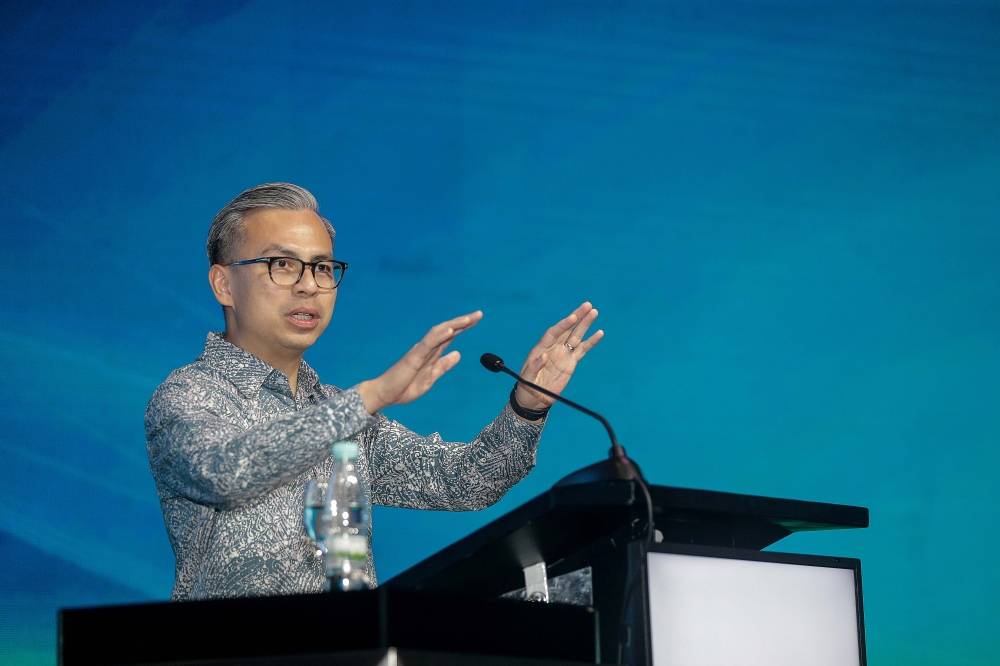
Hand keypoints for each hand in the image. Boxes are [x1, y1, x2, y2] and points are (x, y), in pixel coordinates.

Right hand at [357, 311, 481, 413]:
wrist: (385, 394)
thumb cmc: (404, 386)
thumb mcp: (431, 377)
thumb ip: (443, 366)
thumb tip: (458, 354)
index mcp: (431, 353)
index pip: (450, 336)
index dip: (463, 326)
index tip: (477, 318)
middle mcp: (427, 348)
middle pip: (447, 330)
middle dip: (463, 322)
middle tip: (479, 313)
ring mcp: (420, 351)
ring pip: (439, 333)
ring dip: (454, 325)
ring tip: (468, 319)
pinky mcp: (413, 357)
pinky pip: (428, 344)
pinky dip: (439, 336)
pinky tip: (450, 331)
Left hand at [514, 302, 603, 410]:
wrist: (535, 400)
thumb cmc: (527, 387)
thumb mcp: (526, 378)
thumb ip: (534, 366)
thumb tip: (543, 356)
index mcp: (541, 348)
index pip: (554, 332)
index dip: (563, 324)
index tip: (573, 317)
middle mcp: (553, 347)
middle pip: (567, 329)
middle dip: (577, 317)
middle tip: (588, 305)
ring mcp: (563, 354)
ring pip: (576, 336)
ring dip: (585, 324)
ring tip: (594, 312)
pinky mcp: (571, 362)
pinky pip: (582, 350)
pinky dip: (591, 342)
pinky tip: (599, 333)